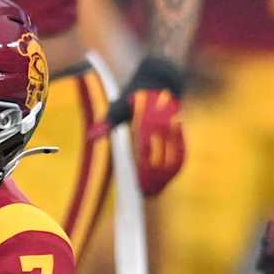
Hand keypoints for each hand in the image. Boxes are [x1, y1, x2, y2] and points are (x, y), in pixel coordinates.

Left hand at [89, 62, 184, 196]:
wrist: (161, 77)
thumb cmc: (135, 95)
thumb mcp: (119, 105)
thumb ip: (107, 122)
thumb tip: (91, 137)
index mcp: (147, 124)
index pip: (147, 154)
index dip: (145, 173)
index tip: (140, 187)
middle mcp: (164, 128)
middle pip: (162, 160)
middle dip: (155, 180)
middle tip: (147, 195)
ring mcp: (174, 129)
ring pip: (173, 158)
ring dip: (166, 176)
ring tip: (156, 192)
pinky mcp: (180, 130)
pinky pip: (181, 151)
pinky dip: (176, 166)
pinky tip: (169, 179)